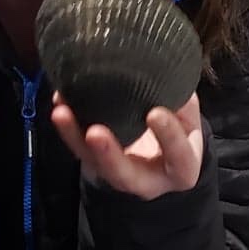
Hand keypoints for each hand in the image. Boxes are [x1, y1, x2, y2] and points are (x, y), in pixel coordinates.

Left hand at [51, 92, 203, 198]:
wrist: (164, 150)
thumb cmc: (181, 129)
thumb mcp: (189, 117)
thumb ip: (182, 101)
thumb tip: (165, 69)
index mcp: (181, 168)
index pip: (178, 156)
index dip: (168, 136)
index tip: (155, 113)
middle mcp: (148, 180)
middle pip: (125, 174)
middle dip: (108, 154)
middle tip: (95, 132)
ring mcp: (117, 174)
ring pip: (94, 164)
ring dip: (75, 138)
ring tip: (62, 112)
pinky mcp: (96, 162)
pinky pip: (79, 149)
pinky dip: (68, 127)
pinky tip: (60, 101)